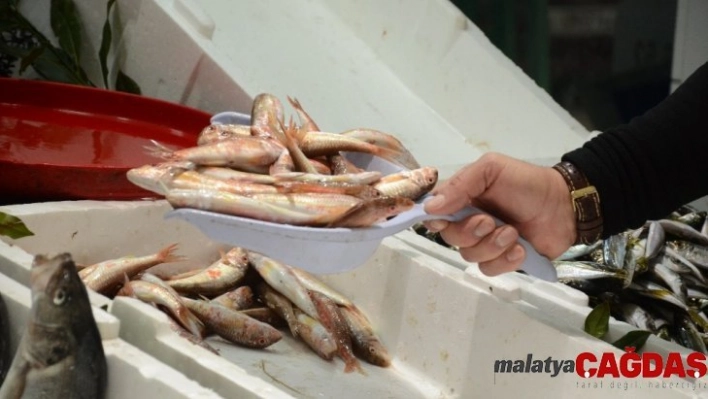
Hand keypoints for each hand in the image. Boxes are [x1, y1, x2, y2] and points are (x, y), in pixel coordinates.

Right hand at [423, 153, 575, 275]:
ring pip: (470, 256)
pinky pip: (489, 270)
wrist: (564, 205)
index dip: (435, 219)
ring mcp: (485, 243)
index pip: (433, 213)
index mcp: (462, 198)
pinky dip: (505, 260)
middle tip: (491, 222)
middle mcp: (468, 222)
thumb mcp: (491, 169)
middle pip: (450, 237)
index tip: (444, 220)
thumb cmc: (526, 183)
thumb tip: (430, 208)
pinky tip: (521, 249)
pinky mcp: (502, 261)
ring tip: (514, 234)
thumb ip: (460, 185)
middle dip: (470, 232)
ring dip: (492, 246)